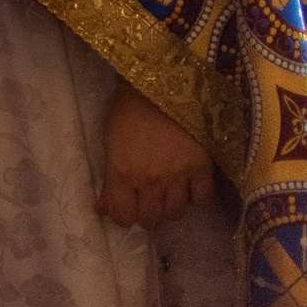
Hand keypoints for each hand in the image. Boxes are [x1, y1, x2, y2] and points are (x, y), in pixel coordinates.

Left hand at [97, 83, 212, 228]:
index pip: (123, 217)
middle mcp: (150, 181)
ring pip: (176, 214)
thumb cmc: (128, 112)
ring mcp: (179, 176)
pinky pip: (202, 200)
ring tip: (167, 192)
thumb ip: (109, 179)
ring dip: (169, 207)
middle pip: (151, 221)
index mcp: (122, 173)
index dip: (122, 216)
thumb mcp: (110, 144)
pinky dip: (195, 198)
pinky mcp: (203, 168)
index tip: (125, 207)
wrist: (161, 85)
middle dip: (146, 214)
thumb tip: (103, 209)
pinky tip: (188, 186)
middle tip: (146, 200)